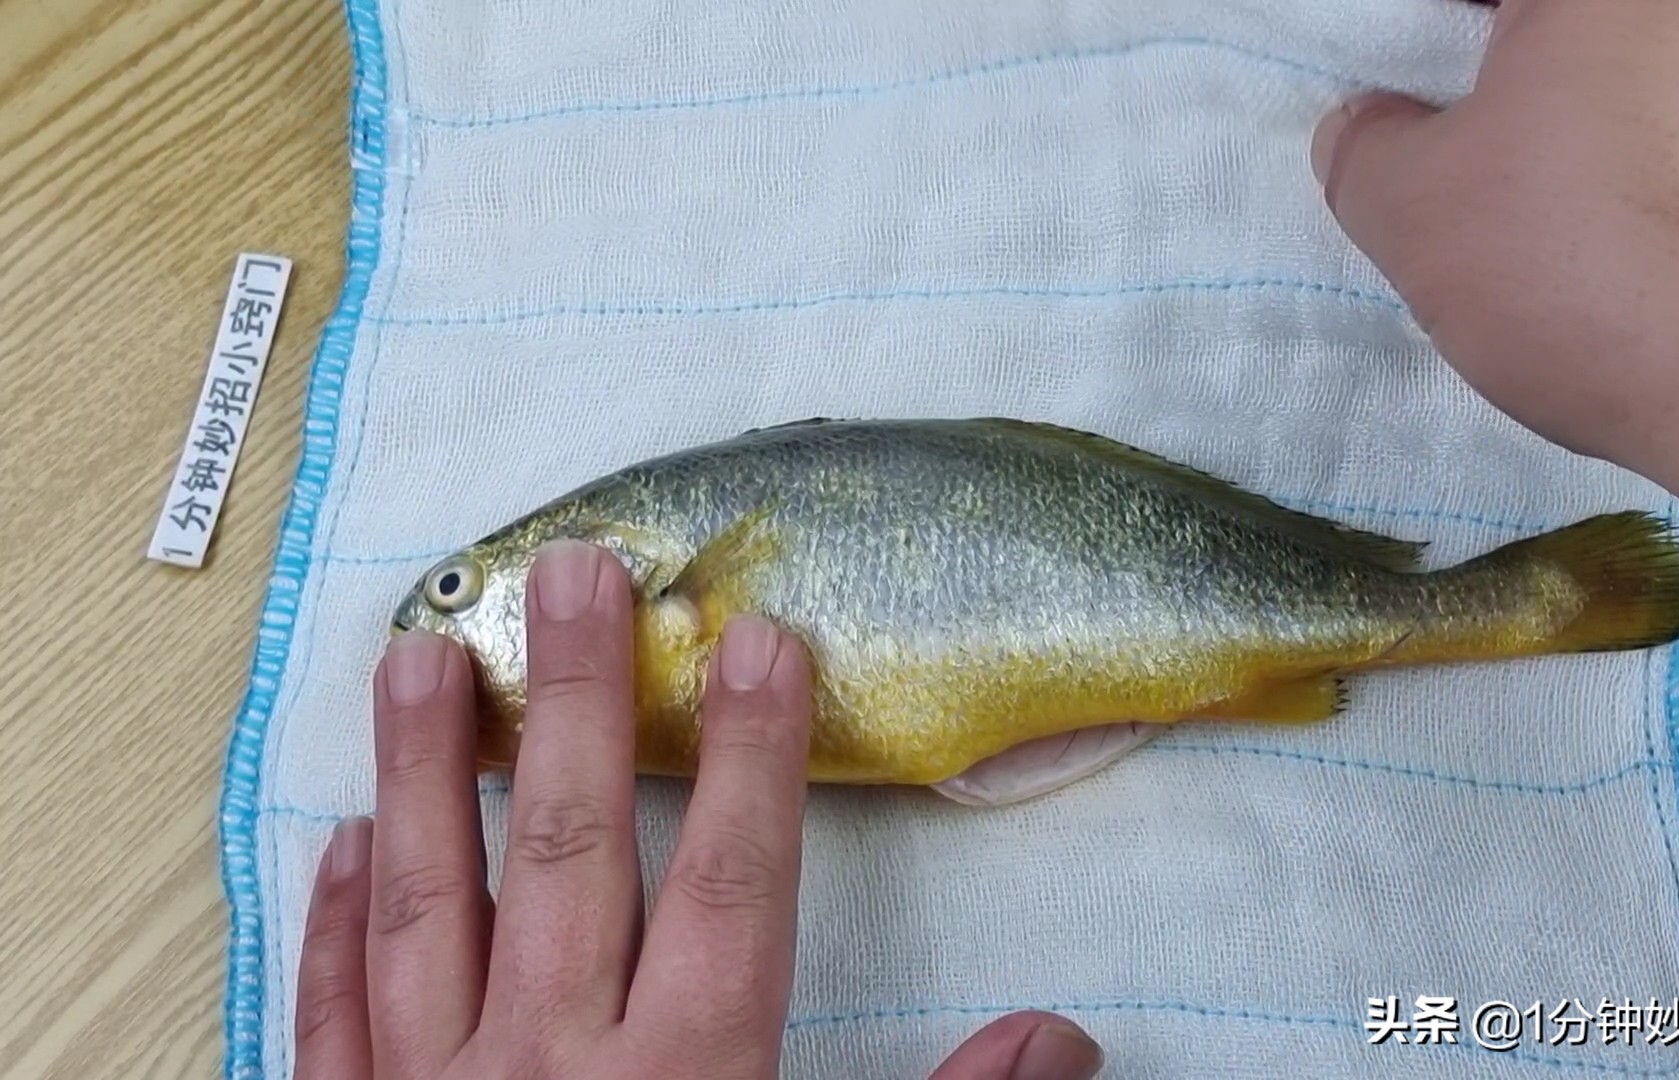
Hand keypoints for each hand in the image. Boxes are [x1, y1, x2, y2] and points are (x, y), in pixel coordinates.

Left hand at [291, 540, 1105, 1078]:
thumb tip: (1063, 1040)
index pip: (736, 881)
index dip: (753, 752)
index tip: (761, 637)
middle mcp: (550, 1069)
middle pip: (571, 848)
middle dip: (575, 701)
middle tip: (573, 571)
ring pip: (427, 901)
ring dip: (423, 772)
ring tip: (418, 654)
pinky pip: (331, 1020)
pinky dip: (332, 925)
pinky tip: (340, 839)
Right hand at [1312, 0, 1678, 764]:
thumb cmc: (1598, 268)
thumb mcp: (1418, 218)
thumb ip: (1369, 153)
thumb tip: (1372, 127)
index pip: (1487, 1)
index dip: (1436, 52)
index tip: (1415, 120)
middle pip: (1591, 33)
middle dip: (1535, 96)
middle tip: (1496, 194)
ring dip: (1630, 147)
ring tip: (1604, 262)